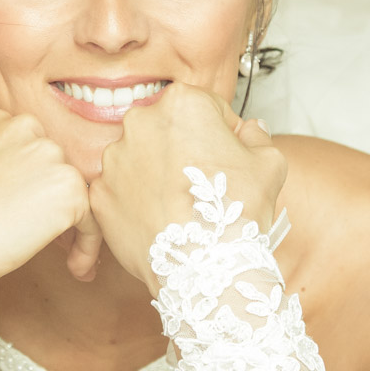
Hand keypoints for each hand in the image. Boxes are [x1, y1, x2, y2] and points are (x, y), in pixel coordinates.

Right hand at [0, 108, 102, 289]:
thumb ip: (5, 167)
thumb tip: (37, 192)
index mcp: (2, 120)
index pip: (37, 151)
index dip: (39, 187)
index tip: (33, 216)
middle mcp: (29, 127)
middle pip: (61, 169)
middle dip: (59, 206)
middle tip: (53, 241)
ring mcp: (51, 155)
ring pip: (80, 193)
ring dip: (78, 228)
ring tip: (68, 257)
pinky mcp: (68, 188)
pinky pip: (93, 220)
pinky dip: (90, 247)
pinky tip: (76, 267)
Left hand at [91, 85, 284, 289]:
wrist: (205, 266)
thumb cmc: (234, 213)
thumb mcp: (269, 162)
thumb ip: (257, 136)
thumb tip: (250, 131)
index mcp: (182, 104)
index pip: (205, 107)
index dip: (221, 132)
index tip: (227, 154)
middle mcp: (141, 123)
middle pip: (167, 129)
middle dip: (184, 149)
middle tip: (205, 183)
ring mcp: (114, 159)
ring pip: (140, 158)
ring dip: (157, 174)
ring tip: (182, 205)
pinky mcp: (100, 194)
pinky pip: (121, 190)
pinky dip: (137, 201)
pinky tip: (161, 218)